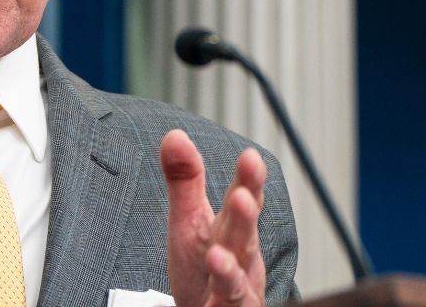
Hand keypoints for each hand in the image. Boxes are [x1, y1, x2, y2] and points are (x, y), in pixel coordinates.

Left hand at [161, 129, 266, 306]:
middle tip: (241, 197)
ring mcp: (236, 296)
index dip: (248, 182)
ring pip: (237, 286)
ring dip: (229, 272)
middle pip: (244, 240)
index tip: (250, 158)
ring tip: (216, 258)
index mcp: (231, 234)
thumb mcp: (189, 221)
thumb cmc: (202, 269)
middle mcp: (240, 264)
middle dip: (244, 219)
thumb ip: (185, 181)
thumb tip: (175, 135)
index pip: (243, 203)